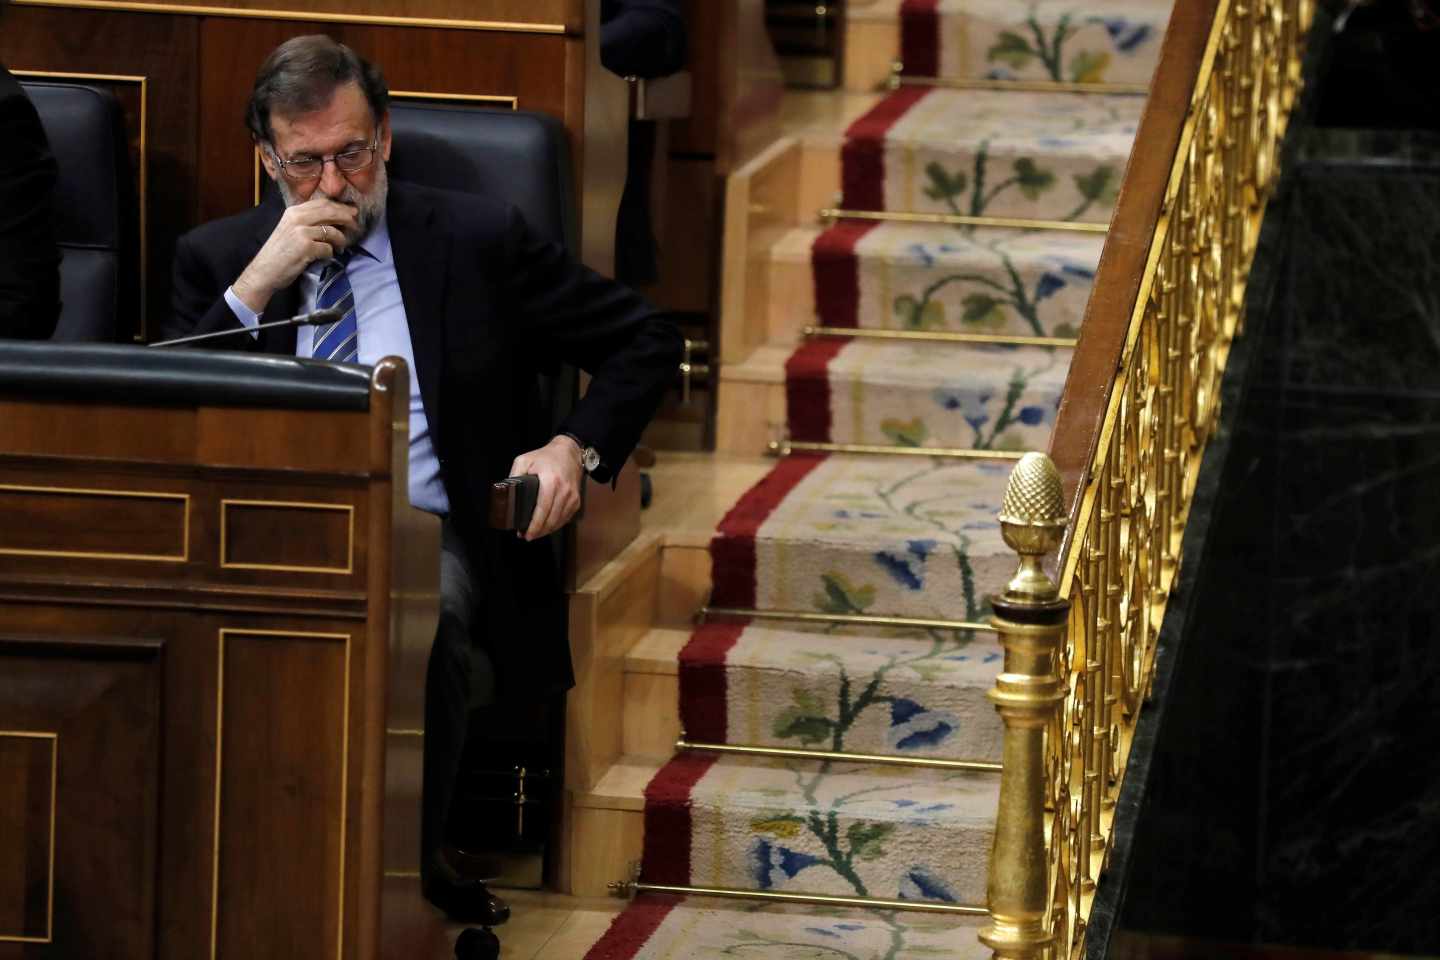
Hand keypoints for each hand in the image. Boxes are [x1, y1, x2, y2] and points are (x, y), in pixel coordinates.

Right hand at [231, 196, 359, 313]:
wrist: (264, 271)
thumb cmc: (279, 252)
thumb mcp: (290, 229)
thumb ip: (307, 221)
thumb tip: (333, 218)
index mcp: (293, 212)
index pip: (322, 203)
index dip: (340, 206)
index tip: (351, 212)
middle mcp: (297, 218)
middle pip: (330, 212)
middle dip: (347, 218)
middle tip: (356, 225)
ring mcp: (301, 232)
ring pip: (332, 231)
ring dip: (341, 240)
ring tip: (341, 246)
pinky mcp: (306, 247)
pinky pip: (328, 248)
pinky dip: (330, 253)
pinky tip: (327, 256)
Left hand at [509, 436, 583, 540]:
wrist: (569, 452)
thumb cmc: (546, 457)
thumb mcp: (524, 459)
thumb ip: (514, 474)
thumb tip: (506, 491)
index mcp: (550, 481)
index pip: (543, 509)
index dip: (534, 525)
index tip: (526, 534)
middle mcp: (564, 491)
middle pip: (551, 519)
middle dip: (538, 531)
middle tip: (527, 536)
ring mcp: (572, 497)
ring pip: (559, 521)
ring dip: (547, 530)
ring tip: (535, 534)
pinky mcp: (576, 500)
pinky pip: (565, 518)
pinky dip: (556, 525)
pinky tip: (546, 527)